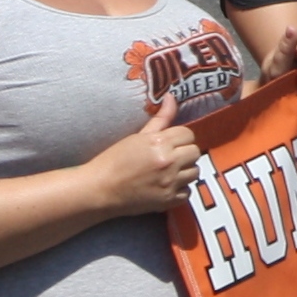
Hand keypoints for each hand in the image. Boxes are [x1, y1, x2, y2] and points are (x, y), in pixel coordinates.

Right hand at [93, 94, 202, 213]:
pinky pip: (188, 192)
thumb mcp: (137, 136)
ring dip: (185, 171)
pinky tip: (167, 186)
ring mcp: (170, 182)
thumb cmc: (115, 160)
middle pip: (195, 152)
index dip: (180, 137)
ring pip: (195, 172)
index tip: (171, 143)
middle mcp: (169, 161)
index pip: (188, 134)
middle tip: (171, 157)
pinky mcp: (169, 200)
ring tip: (170, 172)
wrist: (101, 189)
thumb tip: (171, 97)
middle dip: (185, 153)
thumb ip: (160, 118)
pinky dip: (180, 189)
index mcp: (160, 142)